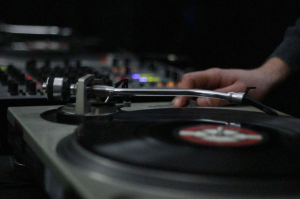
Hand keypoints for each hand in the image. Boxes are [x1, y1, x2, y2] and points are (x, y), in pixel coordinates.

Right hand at [173, 57, 289, 106]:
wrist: (264, 82)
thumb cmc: (254, 84)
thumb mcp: (238, 91)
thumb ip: (220, 98)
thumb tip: (200, 103)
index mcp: (213, 75)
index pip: (191, 79)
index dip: (183, 90)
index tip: (180, 102)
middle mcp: (210, 80)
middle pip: (189, 86)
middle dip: (182, 97)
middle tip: (179, 108)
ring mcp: (212, 87)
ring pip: (194, 93)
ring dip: (189, 101)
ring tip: (185, 111)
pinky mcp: (215, 94)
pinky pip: (202, 98)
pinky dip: (197, 104)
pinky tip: (196, 110)